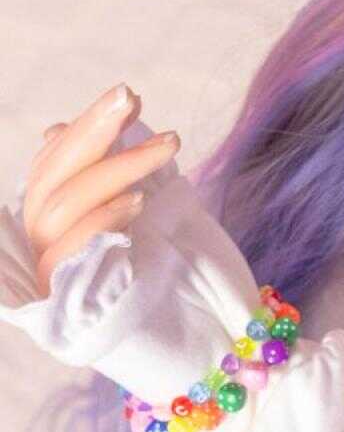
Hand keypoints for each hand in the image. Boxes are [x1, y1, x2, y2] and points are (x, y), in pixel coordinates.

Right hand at [21, 81, 179, 298]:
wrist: (209, 335)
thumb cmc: (182, 275)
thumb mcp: (151, 209)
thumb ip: (113, 172)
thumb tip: (53, 128)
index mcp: (59, 222)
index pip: (53, 166)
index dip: (85, 128)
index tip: (128, 95)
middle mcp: (45, 247)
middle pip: (50, 181)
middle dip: (91, 134)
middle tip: (130, 97)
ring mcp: (50, 277)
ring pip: (58, 209)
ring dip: (113, 169)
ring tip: (163, 149)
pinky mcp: (63, 306)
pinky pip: (65, 254)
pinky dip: (100, 219)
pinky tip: (138, 200)